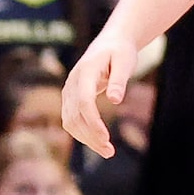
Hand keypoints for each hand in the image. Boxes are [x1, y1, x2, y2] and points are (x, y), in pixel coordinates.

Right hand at [63, 27, 138, 155]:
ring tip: (107, 151)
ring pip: (70, 121)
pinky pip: (71, 120)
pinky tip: (97, 141)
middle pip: (75, 115)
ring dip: (85, 138)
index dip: (93, 122)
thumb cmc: (120, 51)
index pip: (84, 101)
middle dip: (90, 136)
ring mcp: (68, 90)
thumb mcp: (125, 61)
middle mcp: (72, 82)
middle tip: (110, 152)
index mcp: (86, 71)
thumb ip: (119, 80)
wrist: (110, 42)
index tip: (106, 138)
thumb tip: (115, 101)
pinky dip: (82, 133)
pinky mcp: (70, 97)